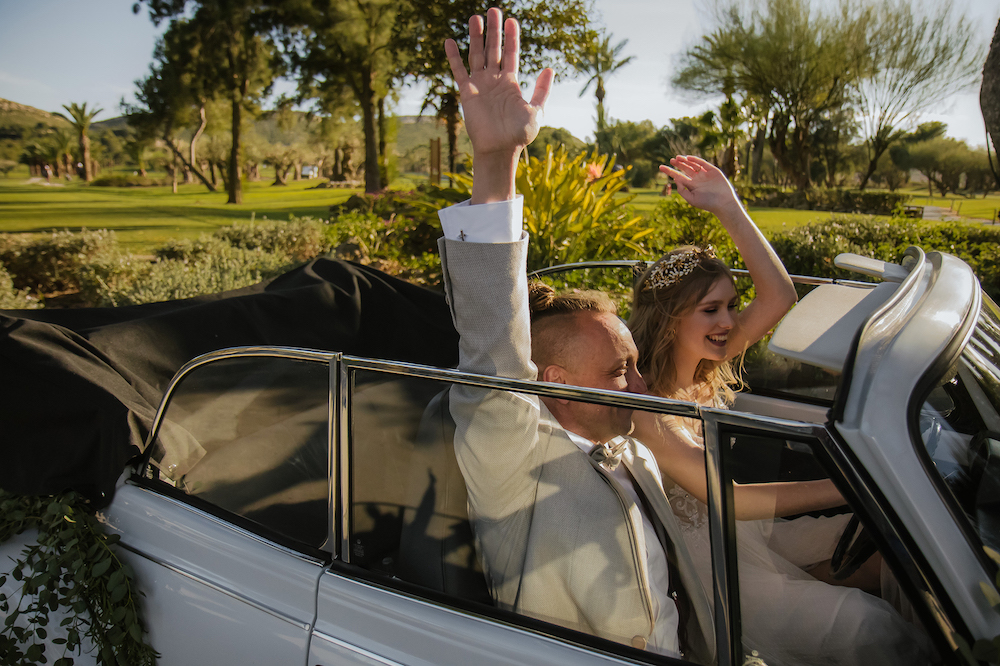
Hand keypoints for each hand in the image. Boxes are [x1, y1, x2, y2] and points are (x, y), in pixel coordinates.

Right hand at [444, 8, 552, 159]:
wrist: (500, 150)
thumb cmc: (519, 135)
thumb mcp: (536, 111)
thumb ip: (542, 90)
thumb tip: (549, 68)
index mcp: (511, 83)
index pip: (511, 54)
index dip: (511, 38)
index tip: (512, 20)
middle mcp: (495, 81)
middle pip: (494, 50)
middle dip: (494, 30)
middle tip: (493, 10)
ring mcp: (480, 86)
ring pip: (477, 56)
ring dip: (476, 37)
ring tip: (475, 18)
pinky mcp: (467, 93)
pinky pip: (459, 72)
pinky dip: (453, 57)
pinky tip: (449, 42)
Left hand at [660, 155, 740, 217]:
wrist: (723, 203)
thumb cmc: (707, 203)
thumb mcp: (692, 199)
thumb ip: (682, 191)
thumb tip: (675, 180)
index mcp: (691, 186)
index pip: (678, 177)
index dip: (670, 171)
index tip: (660, 167)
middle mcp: (697, 179)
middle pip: (685, 169)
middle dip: (677, 164)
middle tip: (671, 160)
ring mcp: (704, 174)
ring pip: (692, 165)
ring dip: (685, 161)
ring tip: (677, 158)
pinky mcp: (712, 170)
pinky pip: (702, 163)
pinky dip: (695, 160)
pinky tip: (688, 158)